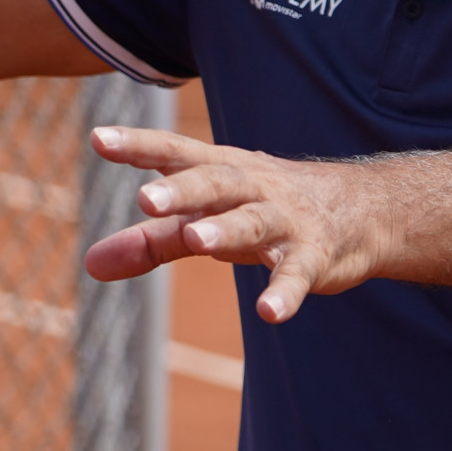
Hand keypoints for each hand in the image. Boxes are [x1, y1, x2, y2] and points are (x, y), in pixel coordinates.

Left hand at [84, 126, 397, 323]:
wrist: (361, 211)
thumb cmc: (264, 209)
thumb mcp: (205, 221)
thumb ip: (149, 242)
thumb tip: (90, 265)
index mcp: (221, 171)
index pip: (176, 152)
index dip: (138, 145)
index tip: (98, 138)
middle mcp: (253, 187)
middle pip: (215, 182)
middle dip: (182, 189)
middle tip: (145, 198)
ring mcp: (285, 220)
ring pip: (254, 221)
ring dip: (226, 229)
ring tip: (196, 239)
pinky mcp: (315, 256)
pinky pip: (298, 274)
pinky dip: (285, 292)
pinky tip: (269, 312)